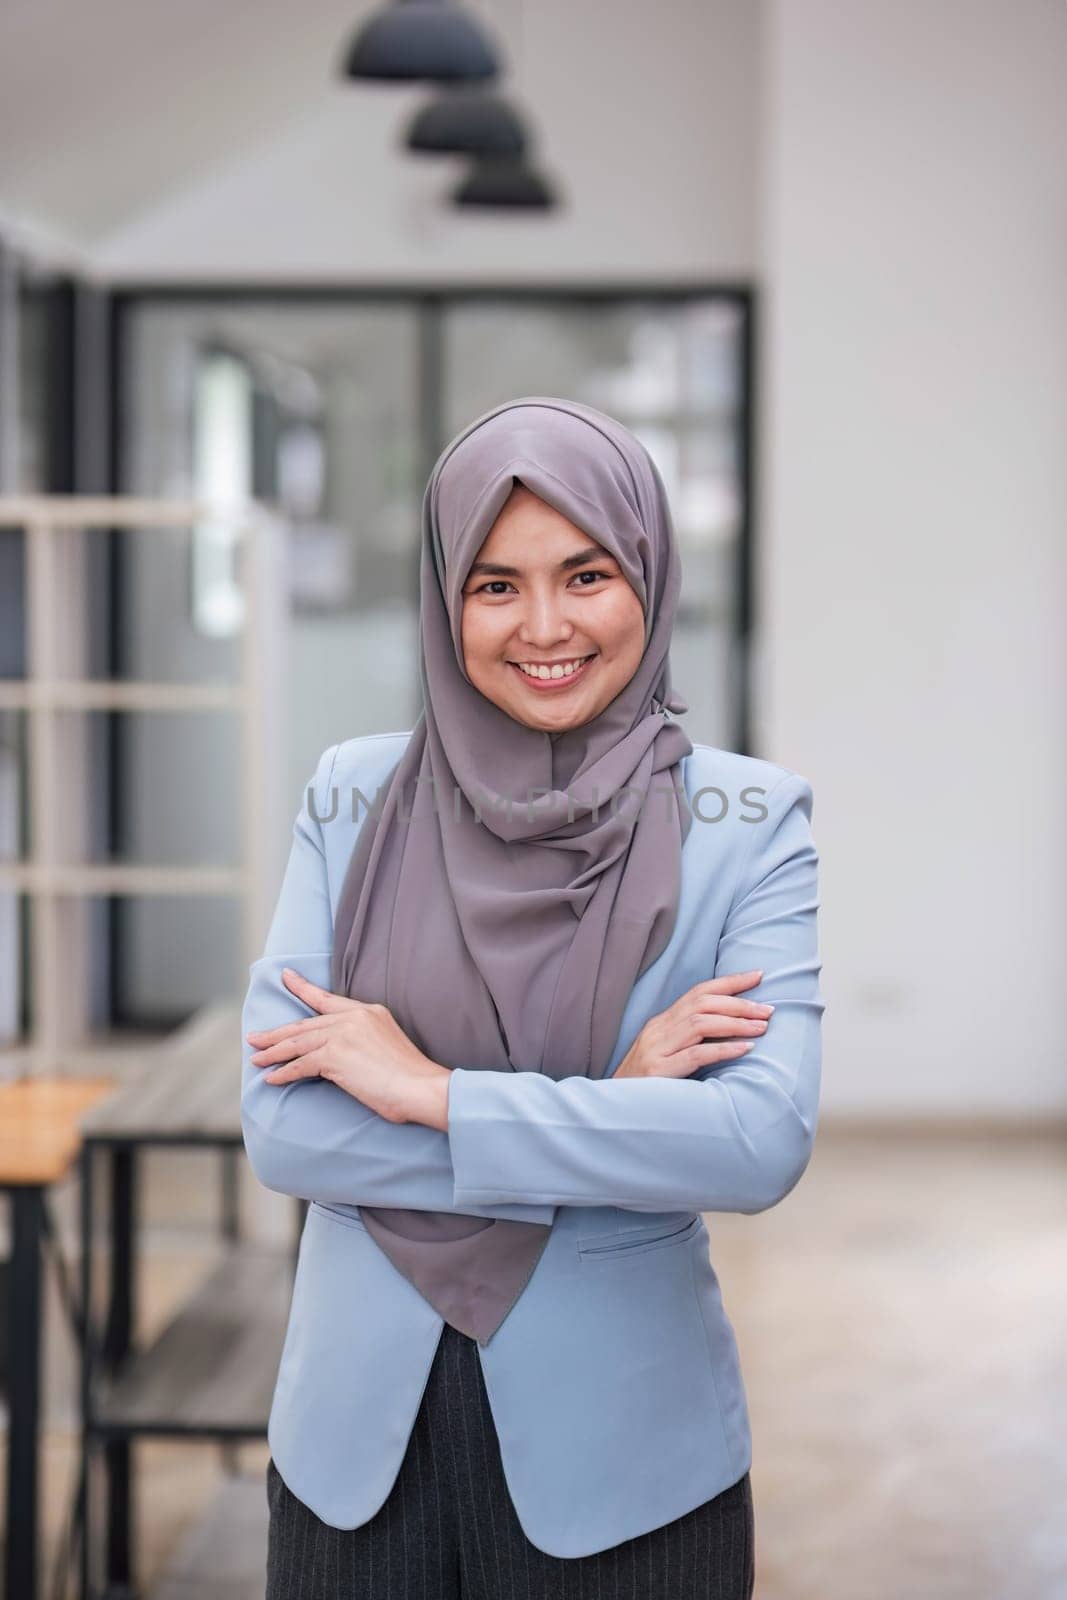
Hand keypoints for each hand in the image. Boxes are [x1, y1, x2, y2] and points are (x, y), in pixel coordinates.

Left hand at [245, 969, 451, 1128]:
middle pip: (305, 1023)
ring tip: (256, 1058)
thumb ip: (362, 1041)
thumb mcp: (386, 1045)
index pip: (327, 999)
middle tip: (255, 1037)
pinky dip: (284, 1073)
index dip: (302, 988)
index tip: (285, 976)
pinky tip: (272, 1078)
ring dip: (273, 1052)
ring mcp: (343, 1035)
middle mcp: (353, 1017)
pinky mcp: (335, 1056)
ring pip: (298, 1042)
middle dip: (277, 1032)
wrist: (420, 1087)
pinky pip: (300, 1064)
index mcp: (368, 1011)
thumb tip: (340, 1057)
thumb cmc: (410, 1076)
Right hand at [613, 968, 773, 1079]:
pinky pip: (696, 1055)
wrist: (612, 1106)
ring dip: (736, 1023)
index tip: (758, 976)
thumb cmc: (645, 1085)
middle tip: (768, 1009)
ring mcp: (656, 1049)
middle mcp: (658, 1030)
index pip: (698, 992)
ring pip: (701, 1024)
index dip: (730, 982)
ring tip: (762, 1027)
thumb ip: (691, 1041)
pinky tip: (745, 1049)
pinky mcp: (658, 1070)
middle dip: (739, 1003)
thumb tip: (732, 1031)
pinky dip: (723, 1049)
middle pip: (702, 1003)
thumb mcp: (667, 1055)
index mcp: (661, 1023)